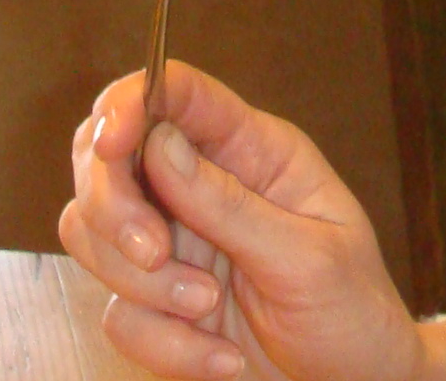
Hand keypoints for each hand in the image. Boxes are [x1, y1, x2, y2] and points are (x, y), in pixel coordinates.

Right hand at [60, 61, 432, 380]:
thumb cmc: (353, 311)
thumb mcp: (307, 256)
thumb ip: (230, 204)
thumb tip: (159, 143)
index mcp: (251, 150)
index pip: (177, 92)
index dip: (131, 99)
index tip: (110, 140)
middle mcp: (202, 185)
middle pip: (107, 156)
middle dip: (113, 205)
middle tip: (155, 253)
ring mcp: (174, 244)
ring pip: (92, 233)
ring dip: (143, 284)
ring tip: (209, 309)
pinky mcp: (158, 305)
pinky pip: (118, 313)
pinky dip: (164, 345)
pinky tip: (223, 360)